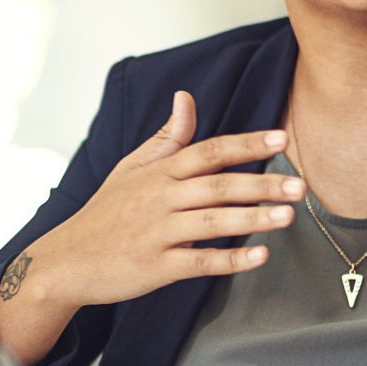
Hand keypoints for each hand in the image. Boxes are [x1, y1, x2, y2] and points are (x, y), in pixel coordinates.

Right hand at [0, 93, 304, 365]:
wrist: (66, 260)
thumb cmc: (105, 214)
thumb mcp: (130, 168)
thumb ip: (166, 138)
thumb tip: (186, 98)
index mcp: (159, 173)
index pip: (209, 151)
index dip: (246, 145)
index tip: (281, 138)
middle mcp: (160, 199)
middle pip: (217, 186)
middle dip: (261, 184)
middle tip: (300, 185)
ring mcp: (158, 233)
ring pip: (212, 222)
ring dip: (252, 218)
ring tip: (288, 216)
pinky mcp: (156, 267)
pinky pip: (199, 262)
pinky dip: (230, 260)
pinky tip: (259, 256)